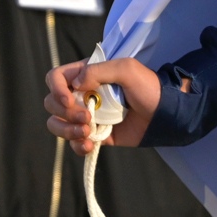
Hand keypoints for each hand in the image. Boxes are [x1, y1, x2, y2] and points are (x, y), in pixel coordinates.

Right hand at [45, 57, 160, 153]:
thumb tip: (76, 84)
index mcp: (86, 75)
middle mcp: (82, 94)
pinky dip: (77, 145)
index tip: (69, 100)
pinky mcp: (94, 134)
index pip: (55, 78)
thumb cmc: (148, 87)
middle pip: (51, 103)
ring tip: (88, 133)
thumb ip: (99, 71)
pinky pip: (73, 142)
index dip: (56, 89)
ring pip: (56, 123)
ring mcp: (86, 116)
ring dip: (66, 130)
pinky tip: (91, 145)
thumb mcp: (127, 70)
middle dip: (65, 113)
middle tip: (88, 117)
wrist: (164, 115)